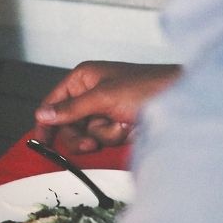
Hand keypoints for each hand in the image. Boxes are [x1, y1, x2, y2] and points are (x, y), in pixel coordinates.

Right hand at [34, 61, 179, 150]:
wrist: (181, 99)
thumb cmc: (146, 87)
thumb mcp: (104, 97)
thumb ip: (71, 108)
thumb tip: (42, 114)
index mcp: (83, 78)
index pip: (54, 102)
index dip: (46, 121)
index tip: (41, 142)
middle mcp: (91, 92)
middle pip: (68, 123)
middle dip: (80, 135)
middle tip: (89, 144)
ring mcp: (105, 110)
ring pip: (87, 133)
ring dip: (103, 135)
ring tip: (120, 127)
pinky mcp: (118, 124)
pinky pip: (104, 138)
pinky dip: (115, 137)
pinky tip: (129, 129)